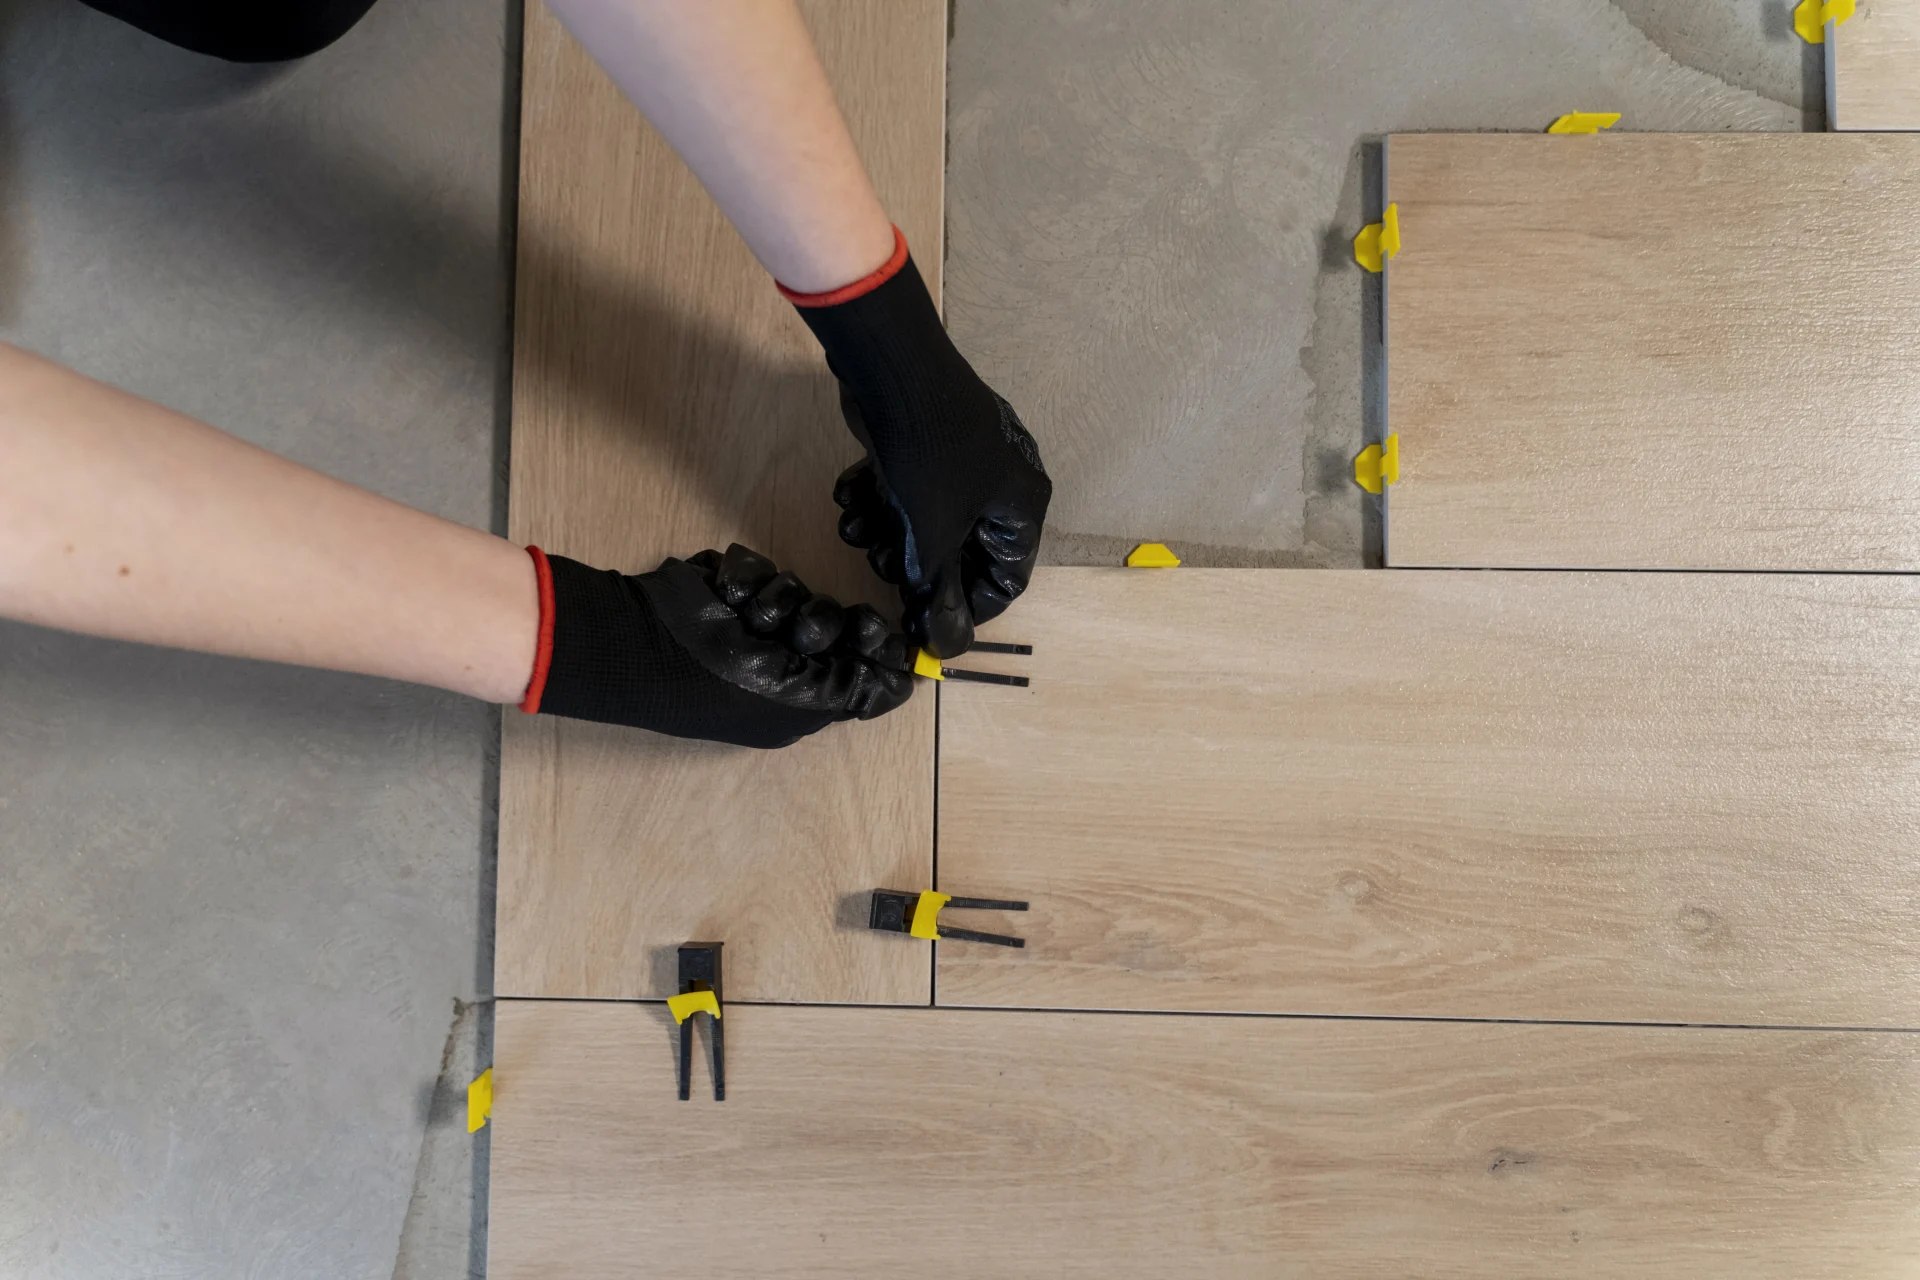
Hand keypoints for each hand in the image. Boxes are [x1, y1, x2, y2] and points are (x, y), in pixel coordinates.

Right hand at [522, 543, 914, 748]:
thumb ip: (852, 690)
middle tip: (801, 630)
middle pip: (839, 624)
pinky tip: (726, 597)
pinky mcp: (737, 588)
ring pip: (804, 591)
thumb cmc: (715, 687)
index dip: (873, 647)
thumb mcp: (791, 704)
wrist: (645, 642)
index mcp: (803, 698)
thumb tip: (907, 683)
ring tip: (747, 620)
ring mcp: (760, 621)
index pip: (861, 666)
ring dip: (777, 604)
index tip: (874, 633)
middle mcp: (786, 660)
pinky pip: (767, 568)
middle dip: (820, 624)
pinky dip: (746, 582)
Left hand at [786, 230, 1050, 657]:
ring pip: (928, 518)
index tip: (926, 619)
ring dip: (886, 531)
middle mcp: (1001, 483)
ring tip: (857, 527)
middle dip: (914, 562)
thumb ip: (937, 592)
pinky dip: (879, 496)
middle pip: (961, 550)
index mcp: (1020, 506)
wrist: (893, 369)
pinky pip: (909, 484)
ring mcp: (964, 457)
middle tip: (881, 564)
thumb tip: (946, 648)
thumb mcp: (931, 535)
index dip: (965, 606)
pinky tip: (852, 495)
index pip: (1007, 578)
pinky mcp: (928, 439)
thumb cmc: (929, 456)